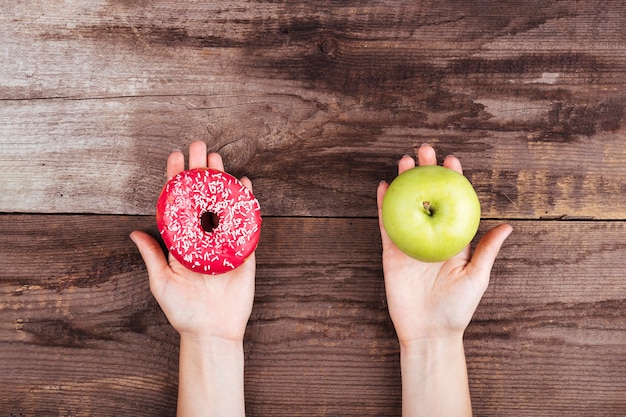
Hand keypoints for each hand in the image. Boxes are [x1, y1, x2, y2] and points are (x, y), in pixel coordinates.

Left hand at [130, 140, 254, 343]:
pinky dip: (246, 203)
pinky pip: (246, 222)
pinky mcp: (244, 250)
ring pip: (223, 204)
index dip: (177, 180)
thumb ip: (151, 255)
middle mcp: (203, 237)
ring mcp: (224, 242)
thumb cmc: (183, 310)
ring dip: (221, 181)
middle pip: (202, 197)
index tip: (175, 157)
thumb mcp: (161, 281)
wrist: (212, 330)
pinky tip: (244, 185)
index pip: (179, 203)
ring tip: (217, 159)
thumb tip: (133, 231)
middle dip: (200, 171)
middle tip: (199, 146)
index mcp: (183, 241)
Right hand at [377, 144, 511, 345]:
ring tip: (404, 161)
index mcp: (453, 240)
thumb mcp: (477, 277)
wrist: (429, 331)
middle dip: (425, 173)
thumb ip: (487, 251)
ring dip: (404, 183)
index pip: (452, 204)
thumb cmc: (457, 308)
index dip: (452, 182)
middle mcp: (431, 237)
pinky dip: (384, 206)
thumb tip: (508, 226)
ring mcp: (410, 243)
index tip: (451, 162)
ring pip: (406, 205)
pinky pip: (387, 225)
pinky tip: (384, 187)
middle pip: (427, 197)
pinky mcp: (392, 253)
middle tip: (424, 151)